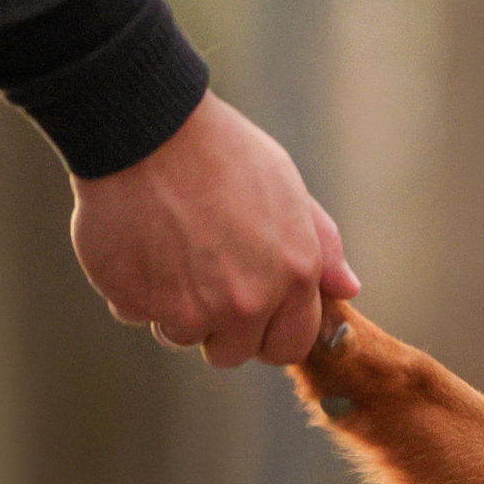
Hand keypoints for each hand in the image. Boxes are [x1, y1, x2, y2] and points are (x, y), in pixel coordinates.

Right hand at [69, 92, 361, 367]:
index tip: (252, 310)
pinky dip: (134, 288)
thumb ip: (322, 247)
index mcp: (293, 276)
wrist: (149, 130)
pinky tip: (139, 242)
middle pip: (231, 352)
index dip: (269, 330)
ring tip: (170, 248)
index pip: (288, 346)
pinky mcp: (137, 303)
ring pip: (181, 335)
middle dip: (219, 326)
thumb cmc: (223, 153)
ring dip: (173, 306)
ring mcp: (188, 309)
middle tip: (204, 275)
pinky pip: (136, 314)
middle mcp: (246, 303)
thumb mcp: (290, 190)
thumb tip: (349, 289)